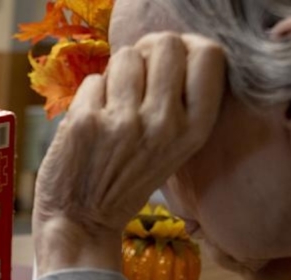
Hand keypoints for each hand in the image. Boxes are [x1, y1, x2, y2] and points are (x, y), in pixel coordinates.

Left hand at [33, 33, 225, 273]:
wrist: (82, 223)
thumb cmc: (126, 183)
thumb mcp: (173, 150)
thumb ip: (180, 103)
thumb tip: (168, 49)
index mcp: (194, 130)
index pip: (209, 54)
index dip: (186, 48)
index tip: (168, 63)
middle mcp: (164, 123)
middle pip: (165, 45)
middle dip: (147, 54)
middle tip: (134, 78)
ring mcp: (124, 121)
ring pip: (125, 57)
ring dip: (115, 74)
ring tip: (111, 105)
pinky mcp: (86, 122)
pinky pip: (92, 80)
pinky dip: (88, 96)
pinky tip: (90, 123)